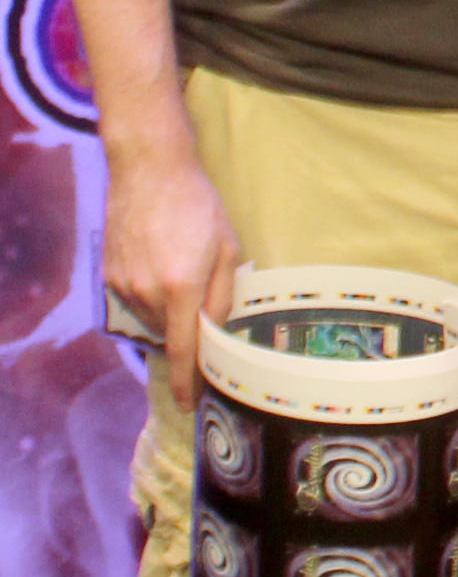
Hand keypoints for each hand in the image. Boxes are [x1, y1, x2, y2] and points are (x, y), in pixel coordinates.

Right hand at [104, 137, 238, 407]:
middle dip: (188, 333)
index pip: (185, 350)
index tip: (189, 404)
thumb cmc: (199, 206)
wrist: (149, 172)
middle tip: (205, 311)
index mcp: (182, 287)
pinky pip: (135, 304)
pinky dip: (152, 300)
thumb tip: (217, 331)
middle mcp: (147, 292)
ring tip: (185, 278)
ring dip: (170, 314)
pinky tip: (164, 270)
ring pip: (152, 320)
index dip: (187, 381)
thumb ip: (224, 296)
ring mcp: (123, 285)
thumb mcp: (229, 249)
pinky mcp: (109, 276)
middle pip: (170, 335)